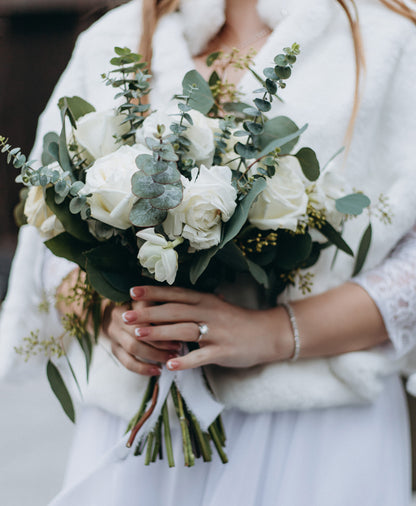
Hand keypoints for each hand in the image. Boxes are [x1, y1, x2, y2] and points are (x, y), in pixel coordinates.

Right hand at [103, 300, 181, 375]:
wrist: (118, 312)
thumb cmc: (142, 305)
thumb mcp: (150, 300)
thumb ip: (159, 306)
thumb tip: (179, 316)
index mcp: (127, 303)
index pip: (143, 314)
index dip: (160, 323)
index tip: (179, 328)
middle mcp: (117, 318)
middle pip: (137, 332)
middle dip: (160, 342)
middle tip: (178, 347)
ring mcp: (113, 335)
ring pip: (133, 348)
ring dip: (154, 355)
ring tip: (171, 358)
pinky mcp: (114, 349)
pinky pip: (127, 363)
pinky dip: (143, 368)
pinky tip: (158, 370)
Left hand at [122, 285, 294, 370]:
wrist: (267, 333)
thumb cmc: (237, 321)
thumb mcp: (216, 306)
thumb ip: (194, 304)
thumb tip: (168, 302)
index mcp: (205, 300)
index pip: (175, 293)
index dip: (153, 292)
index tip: (132, 292)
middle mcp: (208, 312)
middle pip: (173, 310)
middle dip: (148, 313)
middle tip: (125, 316)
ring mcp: (216, 332)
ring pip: (183, 330)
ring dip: (159, 333)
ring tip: (138, 336)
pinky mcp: (223, 351)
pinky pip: (201, 356)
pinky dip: (185, 360)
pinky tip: (169, 365)